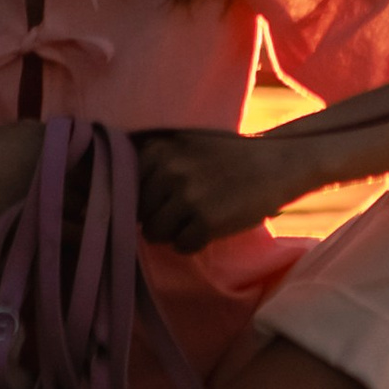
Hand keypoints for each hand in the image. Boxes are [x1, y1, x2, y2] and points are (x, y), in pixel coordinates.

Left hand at [133, 125, 317, 252]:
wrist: (276, 164)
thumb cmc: (227, 154)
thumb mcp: (185, 141)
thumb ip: (153, 159)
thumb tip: (113, 188)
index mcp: (160, 148)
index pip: (127, 186)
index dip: (145, 197)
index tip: (161, 197)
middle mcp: (170, 170)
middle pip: (140, 213)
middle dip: (157, 216)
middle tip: (184, 209)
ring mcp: (187, 196)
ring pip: (155, 233)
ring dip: (173, 232)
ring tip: (195, 218)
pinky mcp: (206, 222)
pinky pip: (181, 246)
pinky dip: (193, 243)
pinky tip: (210, 227)